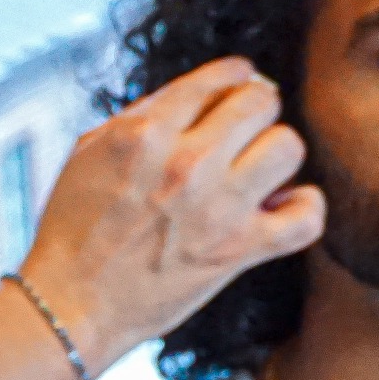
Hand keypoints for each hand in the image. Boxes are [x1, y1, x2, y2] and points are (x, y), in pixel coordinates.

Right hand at [16, 58, 324, 368]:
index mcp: (145, 132)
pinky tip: (285, 206)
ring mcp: (217, 207)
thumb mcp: (91, 150)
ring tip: (257, 170)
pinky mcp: (239, 251)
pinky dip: (304, 208)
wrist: (71, 303)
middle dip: (255, 111)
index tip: (235, 87)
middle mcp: (186, 163)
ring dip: (276, 155)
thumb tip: (198, 93)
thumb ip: (143, 114)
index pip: (220, 76)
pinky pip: (307, 216)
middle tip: (244, 132)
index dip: (234, 77)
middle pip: (262, 101)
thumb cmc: (74, 228)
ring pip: (289, 146)